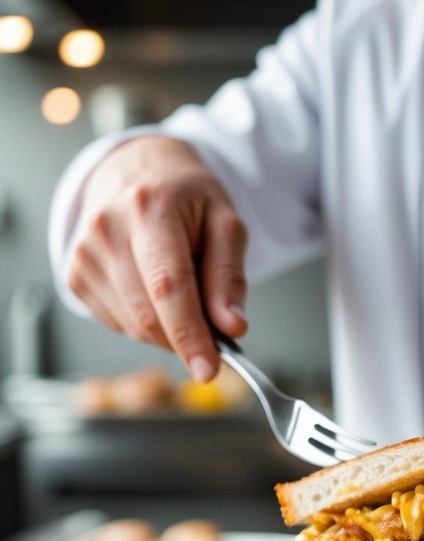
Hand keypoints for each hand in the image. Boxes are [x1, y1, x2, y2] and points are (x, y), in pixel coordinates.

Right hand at [67, 136, 247, 380]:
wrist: (135, 170)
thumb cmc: (184, 197)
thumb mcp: (224, 223)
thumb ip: (229, 277)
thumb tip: (231, 327)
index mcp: (149, 208)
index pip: (168, 286)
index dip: (189, 335)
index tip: (208, 370)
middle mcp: (107, 229)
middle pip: (148, 315)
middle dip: (186, 338)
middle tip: (213, 329)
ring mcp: (85, 254)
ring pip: (133, 327)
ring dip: (167, 331)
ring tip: (182, 293)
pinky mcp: (75, 274)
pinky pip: (118, 324)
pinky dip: (145, 323)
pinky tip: (153, 291)